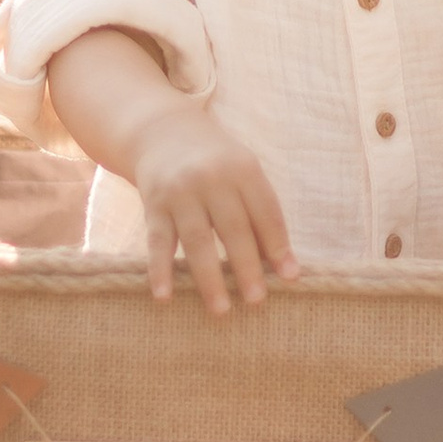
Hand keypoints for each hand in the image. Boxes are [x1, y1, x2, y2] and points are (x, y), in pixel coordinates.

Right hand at [130, 105, 299, 317]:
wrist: (162, 131)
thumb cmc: (215, 163)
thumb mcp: (242, 173)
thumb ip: (261, 212)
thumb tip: (283, 266)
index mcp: (242, 169)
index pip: (265, 211)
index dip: (278, 244)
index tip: (289, 277)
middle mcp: (211, 178)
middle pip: (233, 228)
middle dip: (246, 266)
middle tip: (257, 301)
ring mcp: (180, 191)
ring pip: (197, 239)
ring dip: (209, 278)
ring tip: (221, 310)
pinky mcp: (153, 203)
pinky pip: (157, 241)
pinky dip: (160, 270)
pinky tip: (164, 296)